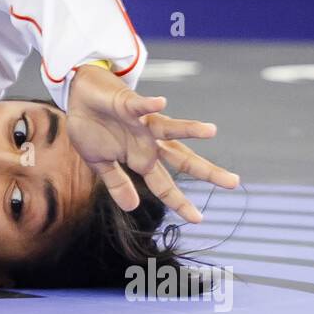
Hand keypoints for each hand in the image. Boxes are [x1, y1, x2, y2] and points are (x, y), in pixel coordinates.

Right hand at [66, 64, 237, 222]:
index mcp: (142, 158)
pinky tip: (161, 103)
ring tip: (211, 131)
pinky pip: (139, 105)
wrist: (80, 94)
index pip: (165, 185)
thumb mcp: (102, 163)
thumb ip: (117, 184)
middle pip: (182, 159)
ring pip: (169, 128)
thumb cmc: (92, 126)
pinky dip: (149, 105)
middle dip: (206, 171)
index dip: (180, 202)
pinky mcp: (126, 104)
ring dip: (189, 129)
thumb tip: (132, 208)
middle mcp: (148, 142)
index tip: (198, 219)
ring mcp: (141, 123)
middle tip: (234, 182)